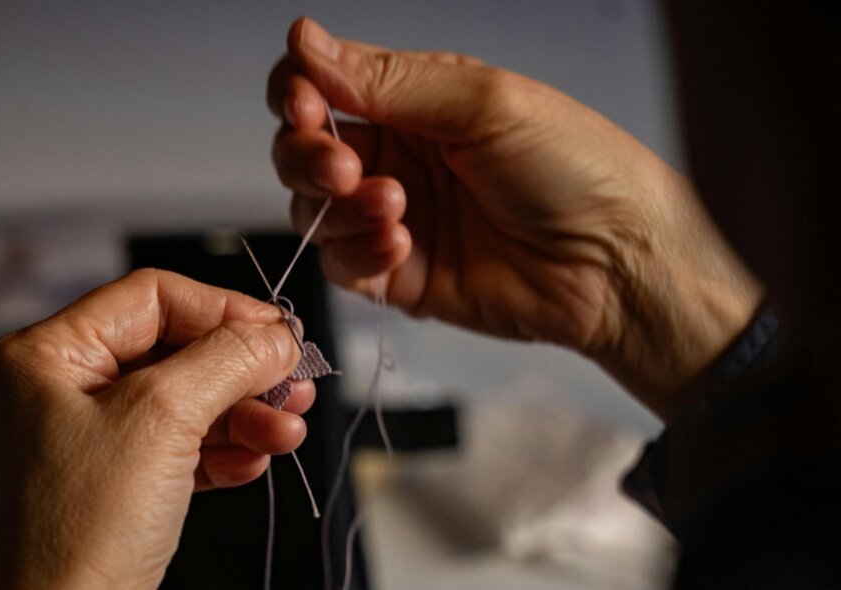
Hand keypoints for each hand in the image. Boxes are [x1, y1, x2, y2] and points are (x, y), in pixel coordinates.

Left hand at [0, 269, 311, 589]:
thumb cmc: (79, 533)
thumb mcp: (162, 419)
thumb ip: (228, 359)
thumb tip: (279, 335)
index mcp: (47, 356)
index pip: (152, 297)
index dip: (223, 308)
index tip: (278, 331)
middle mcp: (64, 391)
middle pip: (179, 351)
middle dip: (245, 371)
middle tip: (296, 382)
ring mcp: (92, 440)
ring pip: (189, 401)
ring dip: (248, 414)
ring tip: (289, 431)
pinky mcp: (119, 483)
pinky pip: (184, 447)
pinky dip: (227, 450)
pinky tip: (255, 461)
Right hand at [268, 18, 762, 417]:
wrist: (618, 262)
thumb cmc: (575, 166)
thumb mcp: (483, 103)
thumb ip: (387, 79)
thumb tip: (304, 39)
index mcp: (414, 103)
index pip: (322, 87)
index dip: (298, 92)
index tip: (304, 103)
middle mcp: (398, 156)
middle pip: (302, 150)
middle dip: (306, 155)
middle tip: (343, 166)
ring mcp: (395, 218)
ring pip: (314, 209)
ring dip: (337, 208)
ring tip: (395, 206)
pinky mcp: (401, 276)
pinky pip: (344, 264)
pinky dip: (358, 253)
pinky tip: (400, 243)